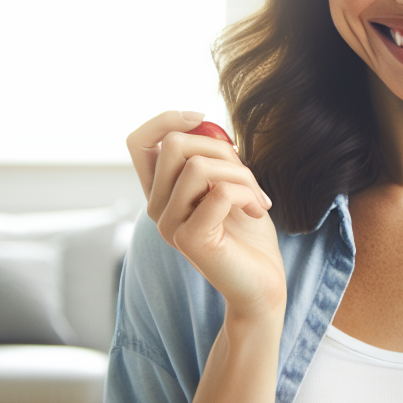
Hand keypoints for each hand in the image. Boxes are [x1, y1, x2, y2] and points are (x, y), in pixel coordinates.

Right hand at [126, 111, 286, 320]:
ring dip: (241, 174)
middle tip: (248, 178)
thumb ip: (211, 157)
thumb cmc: (248, 232)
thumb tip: (204, 125)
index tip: (203, 119)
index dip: (166, 120)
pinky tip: (258, 211)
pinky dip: (248, 193)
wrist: (264, 282)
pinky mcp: (189, 240)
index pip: (139, 142)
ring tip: (258, 198)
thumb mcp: (229, 181)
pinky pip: (220, 192)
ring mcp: (169, 225)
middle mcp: (156, 208)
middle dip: (222, 150)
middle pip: (174, 145)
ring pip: (198, 166)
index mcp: (162, 192)